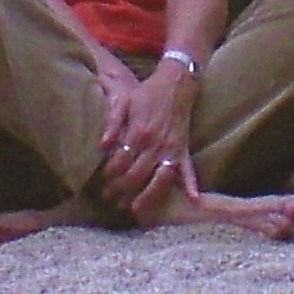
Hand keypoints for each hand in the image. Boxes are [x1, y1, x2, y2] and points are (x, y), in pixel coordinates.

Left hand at [97, 58, 196, 210]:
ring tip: (135, 209)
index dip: (109, 175)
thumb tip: (101, 145)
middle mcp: (156, 144)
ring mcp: (172, 149)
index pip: (121, 162)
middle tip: (110, 198)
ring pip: (160, 180)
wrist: (175, 83)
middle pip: (137, 176)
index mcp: (139, 133)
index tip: (101, 182)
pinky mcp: (183, 149)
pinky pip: (188, 170)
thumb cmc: (147, 93)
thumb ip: (112, 122)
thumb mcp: (125, 101)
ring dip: (147, 197)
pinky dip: (191, 184)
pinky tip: (192, 199)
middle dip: (121, 190)